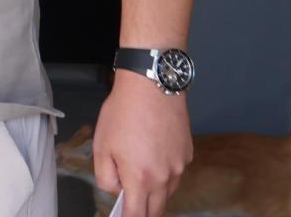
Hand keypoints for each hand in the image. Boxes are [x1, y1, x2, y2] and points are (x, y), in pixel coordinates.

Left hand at [92, 71, 192, 216]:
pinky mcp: (188, 154)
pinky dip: (164, 172)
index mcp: (141, 179)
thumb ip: (106, 176)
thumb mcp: (101, 146)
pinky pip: (175, 173)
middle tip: (131, 204)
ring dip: (154, 191)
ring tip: (139, 172)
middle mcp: (165, 178)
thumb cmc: (122, 114)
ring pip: (167, 191)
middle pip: (156, 209)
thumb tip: (116, 191)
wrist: (152, 86)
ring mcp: (180, 167)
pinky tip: (153, 153)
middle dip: (143, 211)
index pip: (138, 215)